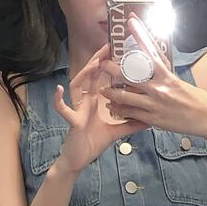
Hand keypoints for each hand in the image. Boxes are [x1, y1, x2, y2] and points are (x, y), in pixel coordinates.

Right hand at [53, 41, 148, 174]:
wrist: (78, 159)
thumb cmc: (93, 143)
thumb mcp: (116, 132)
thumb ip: (130, 124)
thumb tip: (148, 120)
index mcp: (95, 101)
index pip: (101, 77)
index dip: (109, 64)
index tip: (120, 51)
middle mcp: (85, 101)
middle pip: (90, 75)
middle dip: (98, 60)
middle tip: (108, 46)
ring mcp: (78, 109)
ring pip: (77, 86)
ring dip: (84, 74)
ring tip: (93, 64)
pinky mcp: (73, 121)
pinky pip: (63, 109)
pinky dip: (59, 100)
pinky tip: (58, 89)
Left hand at [97, 14, 206, 135]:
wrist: (203, 117)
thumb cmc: (192, 97)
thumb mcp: (176, 79)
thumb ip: (162, 72)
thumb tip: (152, 61)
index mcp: (165, 74)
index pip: (150, 50)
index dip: (139, 35)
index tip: (131, 22)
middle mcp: (158, 87)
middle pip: (129, 75)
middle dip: (112, 69)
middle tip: (102, 64)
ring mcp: (154, 104)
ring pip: (125, 96)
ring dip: (112, 93)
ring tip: (104, 90)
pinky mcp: (152, 119)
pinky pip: (131, 113)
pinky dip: (121, 110)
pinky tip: (113, 108)